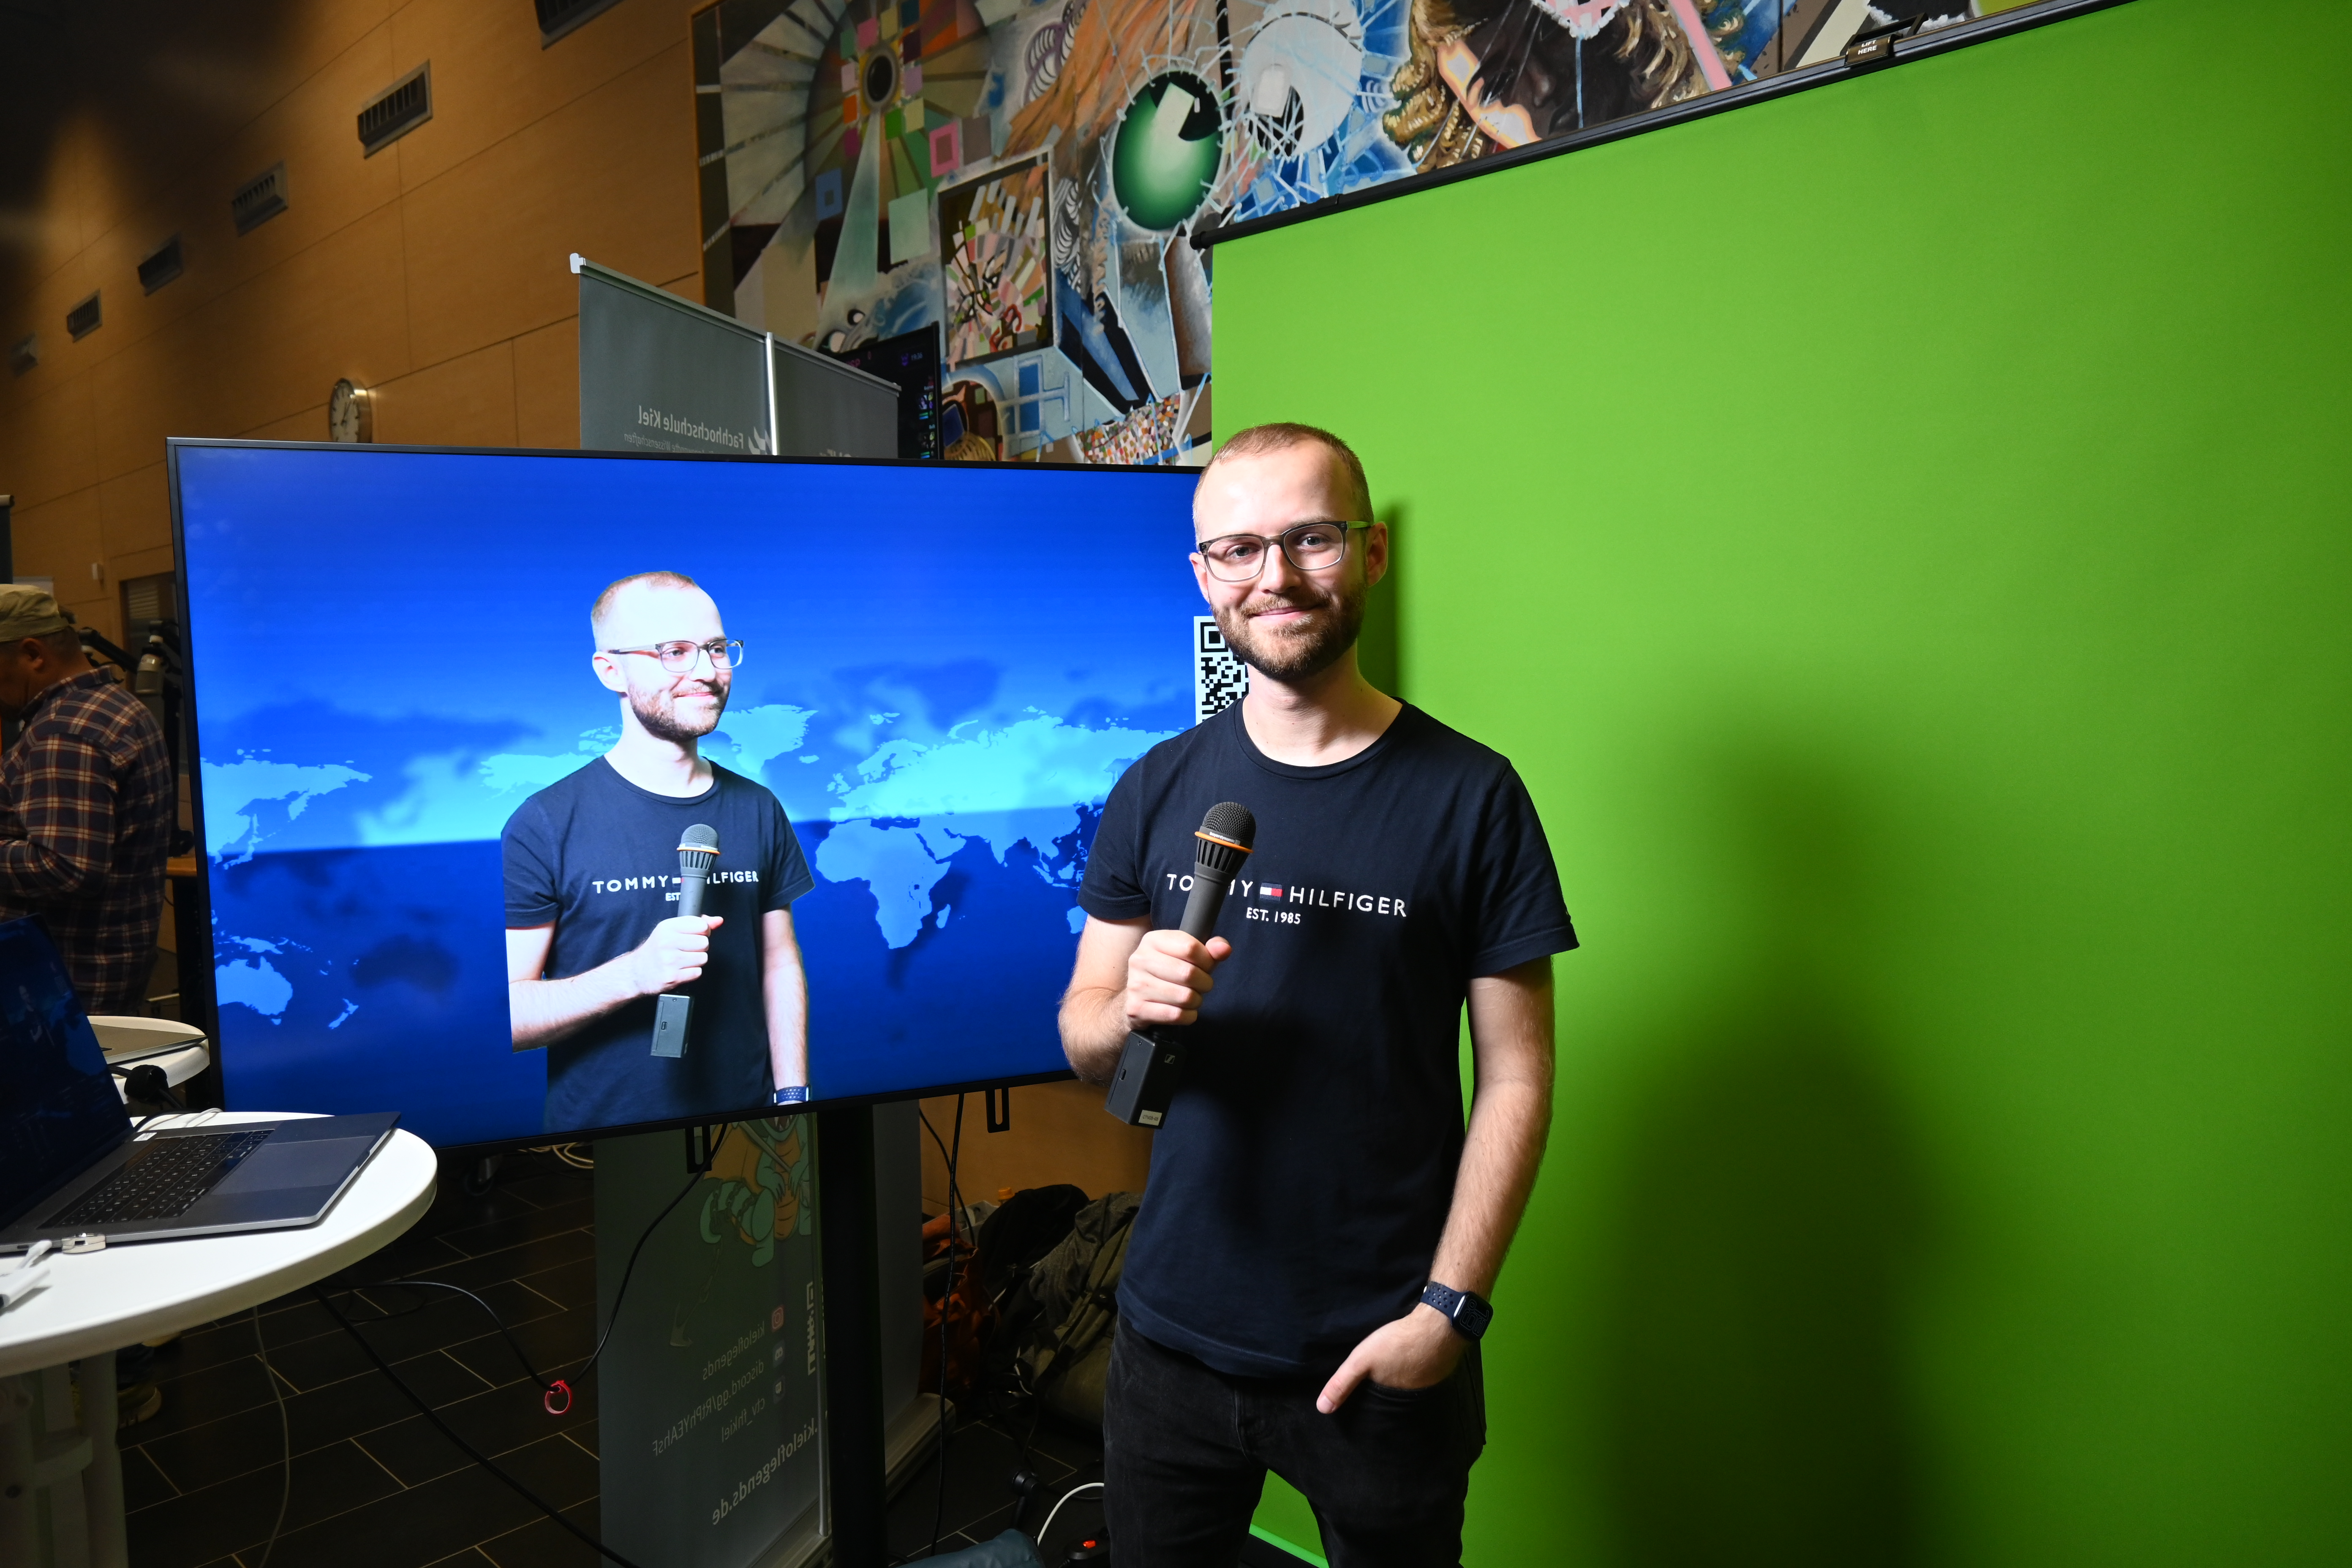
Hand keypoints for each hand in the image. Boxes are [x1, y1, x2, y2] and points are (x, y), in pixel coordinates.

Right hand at [630, 914, 722, 995]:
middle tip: (685, 951)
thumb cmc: (655, 950)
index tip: (694, 936)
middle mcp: (667, 941)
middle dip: (699, 948)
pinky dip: (691, 973)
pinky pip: (697, 973)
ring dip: (696, 962)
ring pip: (703, 958)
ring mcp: (669, 960)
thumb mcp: (671, 930)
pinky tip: (680, 970)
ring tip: (682, 961)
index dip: (702, 932)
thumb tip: (718, 920)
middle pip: (704, 943)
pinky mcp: (671, 977)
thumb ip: (696, 924)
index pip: (701, 925)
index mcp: (667, 927)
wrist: (635, 972)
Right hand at [1123, 929, 1230, 1028]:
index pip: (1190, 948)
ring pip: (1185, 997)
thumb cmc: (1168, 974)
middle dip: (1204, 983)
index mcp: (1153, 940)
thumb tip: (1224, 949)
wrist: (1136, 1000)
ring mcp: (1136, 985)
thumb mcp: (1188, 956)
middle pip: (1189, 973)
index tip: (1206, 967)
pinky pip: (1176, 1015)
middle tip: (1201, 986)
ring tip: (1190, 997)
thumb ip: (1210, 950)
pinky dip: (1188, 1015)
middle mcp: (1140, 959)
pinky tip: (1183, 1010)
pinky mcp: (1137, 1008)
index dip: (1207, 960)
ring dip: (1196, 1001)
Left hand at [1316, 1305, 1463, 1413]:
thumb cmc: (1397, 1343)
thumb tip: (1322, 1409)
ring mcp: (1432, 1381)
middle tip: (1377, 1382)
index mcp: (1395, 1399)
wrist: (1439, 1324)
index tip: (1362, 1405)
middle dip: (1386, 1392)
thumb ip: (1342, 1383)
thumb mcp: (1361, 1361)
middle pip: (1396, 1397)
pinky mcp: (1441, 1365)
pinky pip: (1425, 1370)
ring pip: (1412, 1383)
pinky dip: (1417, 1365)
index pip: (1381, 1411)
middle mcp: (1415, 1396)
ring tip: (1393, 1368)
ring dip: (1403, 1377)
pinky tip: (1412, 1355)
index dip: (1371, 1408)